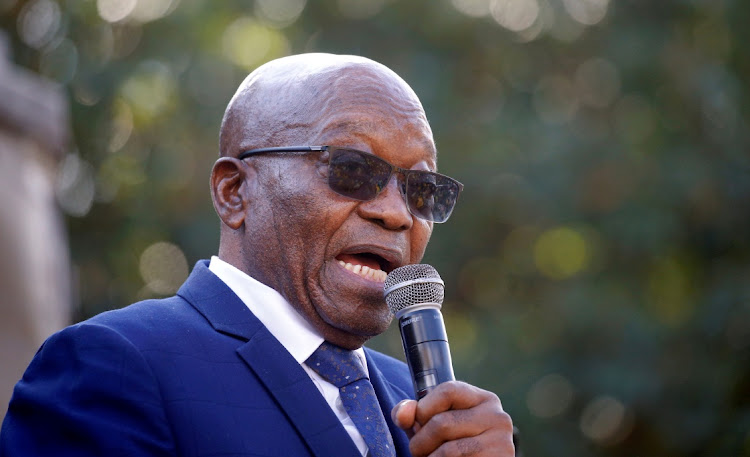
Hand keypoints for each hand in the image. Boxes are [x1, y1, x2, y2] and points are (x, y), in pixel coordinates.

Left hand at [391, 381, 514, 456]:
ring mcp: (501, 442)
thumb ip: (414, 414)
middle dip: (420, 442)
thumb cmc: (454, 445)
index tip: (417, 424)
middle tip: (419, 452)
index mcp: (483, 399)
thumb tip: (403, 415)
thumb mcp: (434, 424)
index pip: (447, 391)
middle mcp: (497, 416)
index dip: (424, 408)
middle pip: (442, 423)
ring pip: (448, 450)